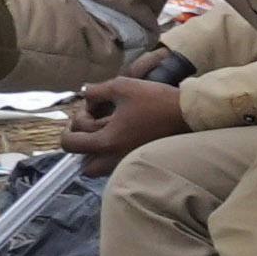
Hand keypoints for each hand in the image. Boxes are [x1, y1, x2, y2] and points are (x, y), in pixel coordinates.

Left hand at [63, 74, 188, 158]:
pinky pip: (117, 165)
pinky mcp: (140, 160)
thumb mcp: (121, 86)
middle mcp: (115, 159)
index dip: (67, 128)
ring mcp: (128, 163)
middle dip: (85, 149)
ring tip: (108, 132)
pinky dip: (113, 154)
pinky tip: (123, 135)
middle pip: (84, 167)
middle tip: (94, 129)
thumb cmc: (156, 100)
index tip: (83, 115)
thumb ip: (95, 91)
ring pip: (102, 169)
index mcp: (107, 142)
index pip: (70, 144)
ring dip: (98, 153)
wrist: (188, 114)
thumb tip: (86, 97)